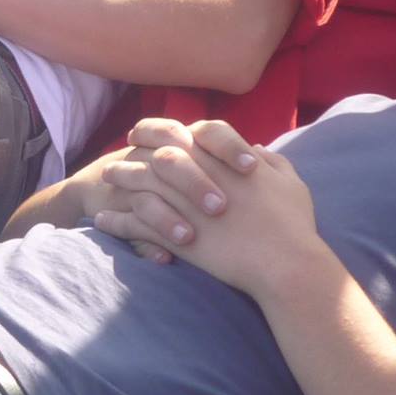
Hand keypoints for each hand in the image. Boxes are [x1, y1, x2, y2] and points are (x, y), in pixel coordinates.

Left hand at [94, 121, 320, 296]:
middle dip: (133, 152)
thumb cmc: (293, 225)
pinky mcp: (174, 235)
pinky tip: (102, 222)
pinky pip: (134, 223)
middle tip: (119, 156)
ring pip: (139, 184)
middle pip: (155, 153)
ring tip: (106, 181)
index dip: (164, 130)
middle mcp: (199, 174)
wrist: (286, 264)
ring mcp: (183, 204)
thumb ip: (272, 160)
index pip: (188, 131)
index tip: (147, 135)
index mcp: (224, 158)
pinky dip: (116, 222)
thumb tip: (256, 149)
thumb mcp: (290, 183)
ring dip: (119, 180)